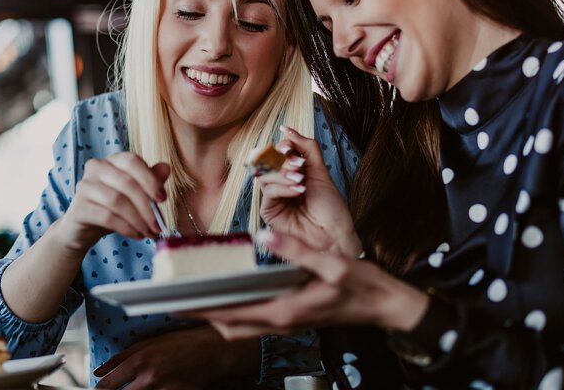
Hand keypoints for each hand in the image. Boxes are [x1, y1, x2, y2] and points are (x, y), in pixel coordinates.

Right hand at [53, 153, 169, 257]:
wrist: (83, 229)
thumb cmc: (113, 208)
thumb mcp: (135, 194)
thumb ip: (150, 180)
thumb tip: (166, 168)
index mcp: (112, 160)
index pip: (132, 161)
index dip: (150, 180)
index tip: (163, 199)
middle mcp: (96, 168)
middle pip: (127, 183)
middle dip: (147, 206)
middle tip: (159, 224)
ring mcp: (84, 186)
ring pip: (117, 201)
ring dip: (138, 220)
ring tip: (149, 232)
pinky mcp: (79, 208)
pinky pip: (107, 217)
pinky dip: (126, 228)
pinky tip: (136, 235)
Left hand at [93, 326, 259, 388]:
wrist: (210, 350)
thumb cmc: (181, 342)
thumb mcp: (150, 342)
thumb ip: (123, 356)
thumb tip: (100, 369)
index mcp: (139, 360)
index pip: (108, 383)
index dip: (101, 388)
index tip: (99, 388)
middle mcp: (148, 378)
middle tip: (113, 389)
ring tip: (141, 384)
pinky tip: (154, 387)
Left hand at [188, 231, 428, 339]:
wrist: (384, 305)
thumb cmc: (362, 286)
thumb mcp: (331, 263)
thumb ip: (297, 251)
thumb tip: (266, 235)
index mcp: (287, 310)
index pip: (234, 313)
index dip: (204, 308)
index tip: (179, 303)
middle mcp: (283, 321)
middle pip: (231, 326)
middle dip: (204, 315)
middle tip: (179, 301)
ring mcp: (288, 323)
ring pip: (242, 327)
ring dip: (218, 316)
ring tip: (198, 300)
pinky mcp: (293, 318)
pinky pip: (255, 322)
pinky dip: (236, 314)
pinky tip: (232, 298)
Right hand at [259, 126, 360, 255]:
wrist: (336, 234)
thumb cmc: (330, 208)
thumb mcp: (320, 172)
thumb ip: (306, 148)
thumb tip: (287, 129)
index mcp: (292, 173)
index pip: (277, 153)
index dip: (281, 147)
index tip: (289, 146)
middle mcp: (280, 184)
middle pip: (268, 162)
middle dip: (282, 160)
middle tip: (298, 164)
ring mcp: (274, 198)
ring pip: (265, 175)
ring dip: (283, 173)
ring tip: (300, 179)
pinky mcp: (269, 212)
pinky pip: (268, 192)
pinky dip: (283, 187)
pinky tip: (298, 190)